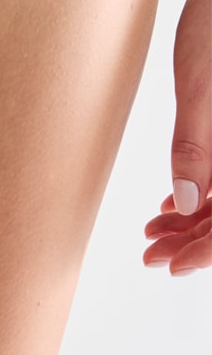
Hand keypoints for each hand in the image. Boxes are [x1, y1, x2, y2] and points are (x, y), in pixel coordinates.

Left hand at [143, 0, 211, 273]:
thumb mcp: (198, 86)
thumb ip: (195, 145)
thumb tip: (186, 201)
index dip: (207, 251)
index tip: (170, 268)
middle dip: (195, 241)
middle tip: (149, 255)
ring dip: (196, 221)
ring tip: (152, 232)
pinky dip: (203, 196)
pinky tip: (171, 204)